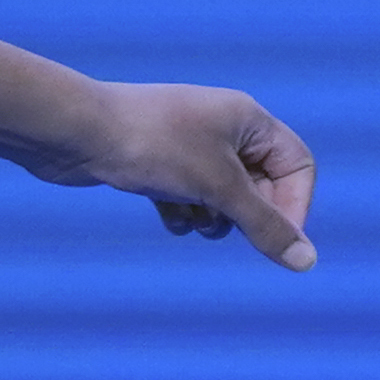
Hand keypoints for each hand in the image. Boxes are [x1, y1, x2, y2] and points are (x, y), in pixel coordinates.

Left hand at [27, 82, 317, 270]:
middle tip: (222, 225)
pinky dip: (182, 212)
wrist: (72, 132)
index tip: (276, 238)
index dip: (293, 205)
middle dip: (245, 214)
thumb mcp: (218, 188)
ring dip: (212, 218)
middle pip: (261, 184)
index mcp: (246, 117)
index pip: (297, 165)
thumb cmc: (151, 147)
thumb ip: (264, 226)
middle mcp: (220, 126)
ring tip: (191, 217)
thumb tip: (307, 262)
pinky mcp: (155, 161)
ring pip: (222, 196)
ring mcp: (185, 143)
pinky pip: (187, 197)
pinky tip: (166, 214)